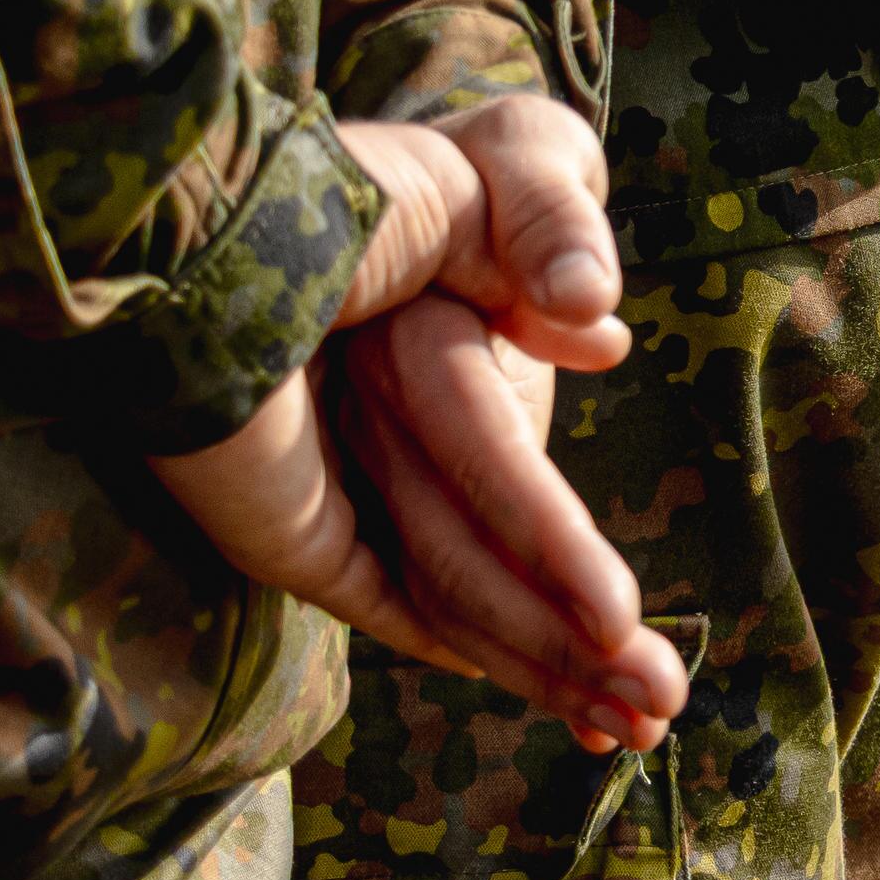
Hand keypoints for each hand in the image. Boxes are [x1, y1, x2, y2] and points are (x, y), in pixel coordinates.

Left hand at [152, 97, 687, 755]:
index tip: (644, 637)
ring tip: (640, 714)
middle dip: (587, 643)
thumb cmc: (359, 174)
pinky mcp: (298, 538)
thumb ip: (554, 228)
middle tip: (661, 712)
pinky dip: (480, 651)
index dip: (586, 572)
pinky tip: (552, 692)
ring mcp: (351, 497)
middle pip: (508, 569)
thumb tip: (602, 337)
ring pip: (469, 598)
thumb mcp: (500, 166)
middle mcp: (401, 446)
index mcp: (450, 369)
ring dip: (553, 660)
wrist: (217, 218)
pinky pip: (408, 611)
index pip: (530, 499)